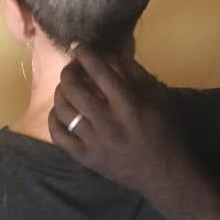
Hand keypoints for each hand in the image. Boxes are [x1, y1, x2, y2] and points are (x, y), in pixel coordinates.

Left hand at [49, 45, 192, 203]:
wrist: (164, 174)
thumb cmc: (165, 130)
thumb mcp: (158, 97)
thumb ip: (135, 73)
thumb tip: (113, 53)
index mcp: (128, 105)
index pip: (100, 72)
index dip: (85, 54)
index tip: (77, 45)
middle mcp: (108, 122)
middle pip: (75, 89)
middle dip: (69, 72)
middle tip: (72, 67)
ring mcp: (94, 142)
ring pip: (64, 111)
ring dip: (61, 93)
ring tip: (66, 87)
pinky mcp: (86, 158)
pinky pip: (59, 136)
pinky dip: (54, 120)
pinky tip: (59, 112)